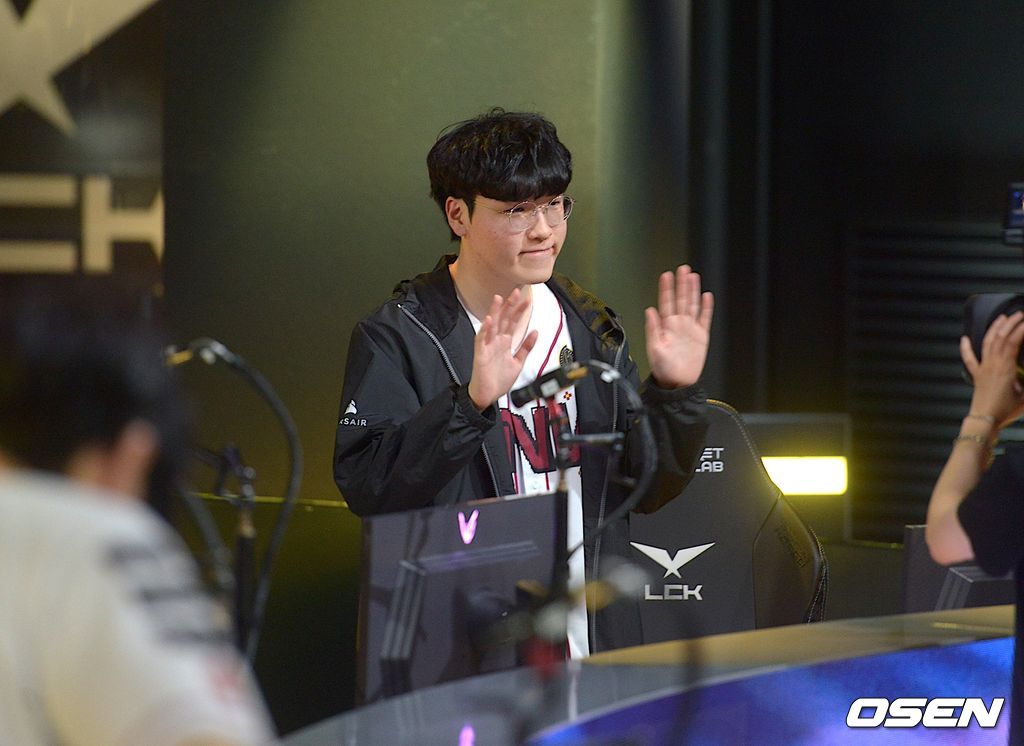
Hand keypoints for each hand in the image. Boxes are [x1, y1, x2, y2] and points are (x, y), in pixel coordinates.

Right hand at [468, 289, 538, 409]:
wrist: (487, 395)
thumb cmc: (498, 380)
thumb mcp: (518, 362)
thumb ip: (526, 347)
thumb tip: (535, 332)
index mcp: (505, 343)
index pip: (513, 323)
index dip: (520, 311)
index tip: (527, 300)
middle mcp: (496, 342)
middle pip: (503, 319)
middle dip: (509, 305)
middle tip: (516, 292)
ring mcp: (487, 346)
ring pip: (491, 325)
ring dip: (495, 312)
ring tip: (499, 299)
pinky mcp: (480, 354)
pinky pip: (481, 339)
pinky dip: (485, 330)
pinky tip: (488, 320)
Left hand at [644, 265, 713, 388]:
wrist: (678, 383)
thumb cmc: (664, 369)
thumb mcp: (654, 349)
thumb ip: (652, 329)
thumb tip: (649, 311)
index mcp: (666, 327)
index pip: (666, 302)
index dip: (666, 288)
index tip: (666, 275)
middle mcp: (678, 325)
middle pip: (681, 299)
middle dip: (681, 284)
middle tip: (682, 269)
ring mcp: (690, 329)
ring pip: (692, 305)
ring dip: (693, 291)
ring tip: (693, 277)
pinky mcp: (701, 336)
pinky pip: (704, 318)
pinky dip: (706, 307)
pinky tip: (706, 296)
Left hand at [962, 311, 1023, 428]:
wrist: (984, 420)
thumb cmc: (1006, 410)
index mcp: (1006, 367)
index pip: (1014, 341)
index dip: (1021, 329)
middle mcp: (993, 364)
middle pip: (1000, 338)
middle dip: (1010, 323)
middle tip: (1020, 314)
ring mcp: (983, 368)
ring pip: (987, 343)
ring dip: (994, 328)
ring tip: (1002, 318)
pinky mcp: (976, 375)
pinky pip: (969, 359)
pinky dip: (966, 348)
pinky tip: (964, 338)